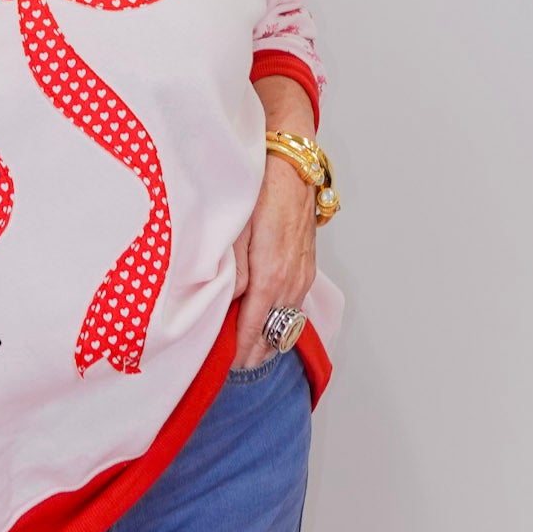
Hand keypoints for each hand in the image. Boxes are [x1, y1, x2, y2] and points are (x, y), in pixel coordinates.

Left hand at [230, 151, 316, 370]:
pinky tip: (269, 324)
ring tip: (248, 354)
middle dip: (254, 352)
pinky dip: (282, 321)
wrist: (292, 165)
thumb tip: (230, 303)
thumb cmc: (261, 190)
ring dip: (270, 339)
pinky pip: (295, 306)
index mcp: (270, 276)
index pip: (254, 328)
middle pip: (275, 333)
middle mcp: (291, 282)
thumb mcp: (237, 229)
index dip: (240, 351)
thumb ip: (234, 270)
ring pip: (288, 322)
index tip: (225, 366)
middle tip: (232, 366)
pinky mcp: (307, 267)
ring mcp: (302, 275)